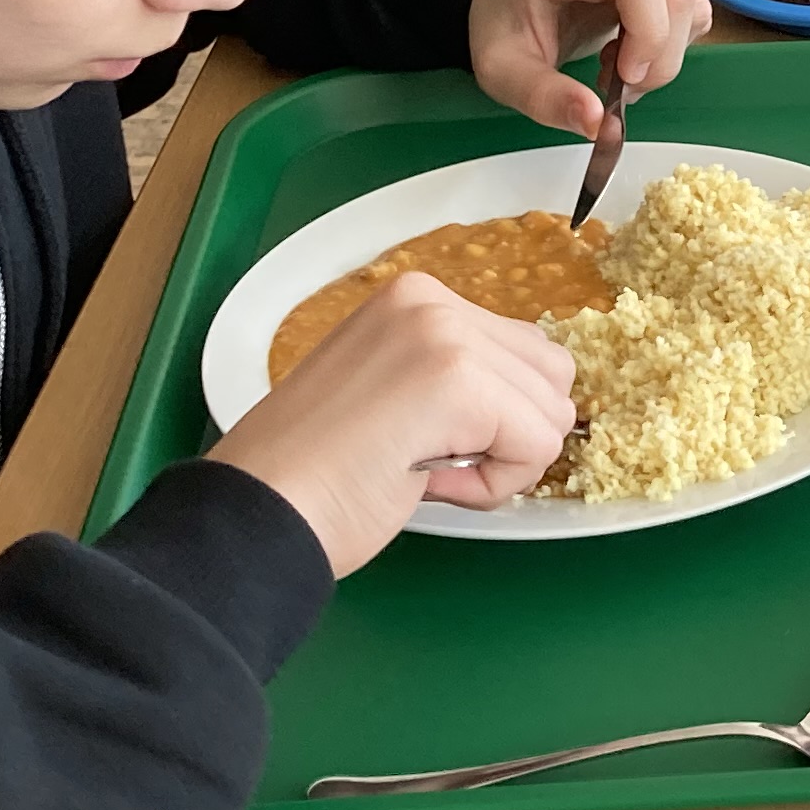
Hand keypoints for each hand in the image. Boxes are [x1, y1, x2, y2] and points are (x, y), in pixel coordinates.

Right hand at [207, 273, 581, 567]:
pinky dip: (495, 486)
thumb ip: (453, 378)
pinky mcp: (458, 380)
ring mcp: (445, 334)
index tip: (421, 440)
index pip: (523, 352)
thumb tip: (532, 404)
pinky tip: (426, 482)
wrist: (257, 512)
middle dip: (509, 435)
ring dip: (502, 462)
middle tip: (427, 461)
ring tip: (423, 469)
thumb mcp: (392, 392)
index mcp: (415, 298)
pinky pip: (537, 447)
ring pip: (552, 413)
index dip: (494, 417)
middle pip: (551, 376)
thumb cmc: (313, 475)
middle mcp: (433, 301)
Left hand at [467, 0, 710, 137]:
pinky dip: (675, 34)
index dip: (649, 32)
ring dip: (667, 48)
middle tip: (619, 83)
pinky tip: (635, 38)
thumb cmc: (507, 24)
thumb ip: (546, 99)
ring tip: (621, 58)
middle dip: (660, 55)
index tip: (626, 78)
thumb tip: (598, 123)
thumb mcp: (504, 73)